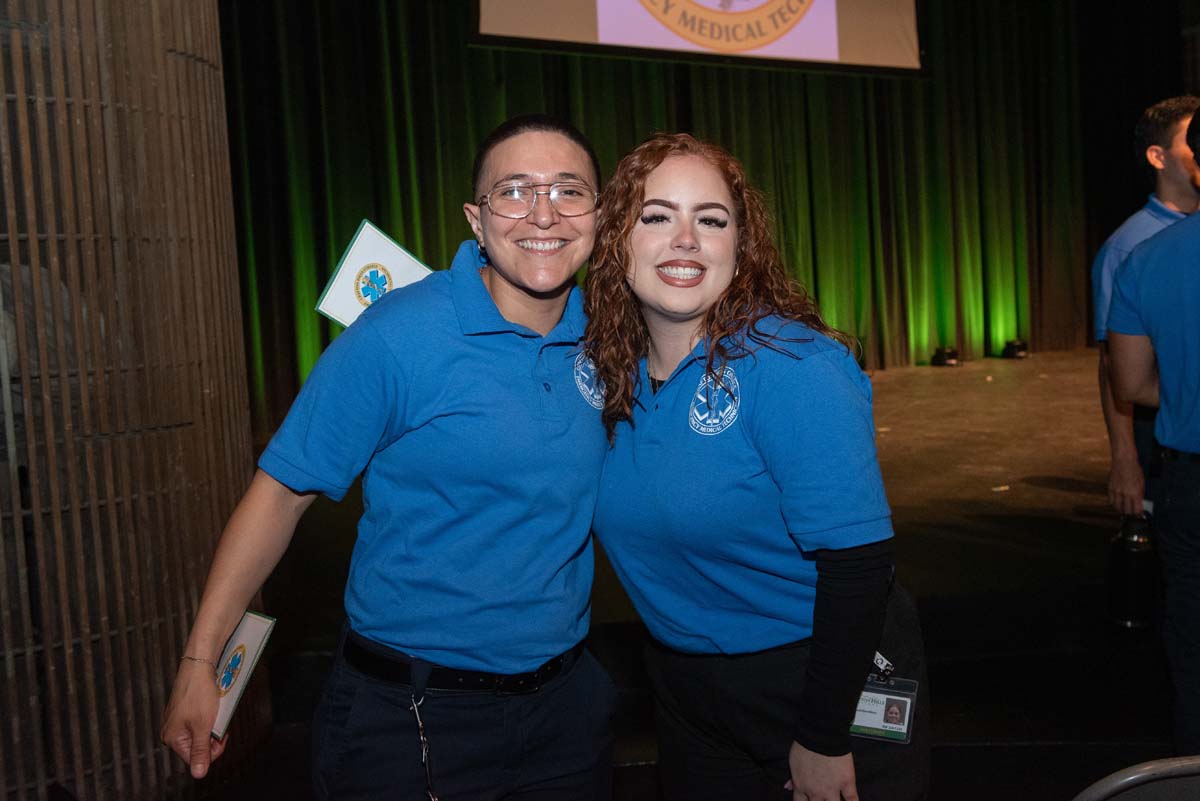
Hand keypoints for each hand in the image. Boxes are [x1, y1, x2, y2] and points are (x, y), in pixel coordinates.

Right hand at [161, 660, 225, 777]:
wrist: (200, 664)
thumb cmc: (199, 692)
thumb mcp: (203, 726)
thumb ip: (201, 751)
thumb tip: (199, 774)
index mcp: (172, 738)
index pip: (195, 758)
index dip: (213, 750)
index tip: (222, 736)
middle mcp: (171, 730)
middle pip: (198, 745)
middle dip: (213, 736)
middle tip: (220, 722)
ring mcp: (177, 718)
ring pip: (201, 731)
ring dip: (213, 725)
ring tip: (217, 712)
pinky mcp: (185, 708)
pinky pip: (200, 719)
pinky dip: (210, 715)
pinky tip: (214, 706)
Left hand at [784, 741, 857, 800]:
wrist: (820, 736)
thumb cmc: (805, 745)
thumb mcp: (793, 762)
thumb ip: (792, 777)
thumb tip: (788, 787)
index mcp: (801, 786)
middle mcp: (816, 792)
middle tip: (822, 798)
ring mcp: (832, 789)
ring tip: (834, 800)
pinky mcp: (847, 783)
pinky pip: (852, 799)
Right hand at [1107, 453, 1144, 516]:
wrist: (1124, 461)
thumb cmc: (1134, 470)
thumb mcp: (1142, 483)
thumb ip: (1140, 494)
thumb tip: (1139, 503)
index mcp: (1135, 493)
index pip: (1136, 510)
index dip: (1138, 515)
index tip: (1139, 516)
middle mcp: (1125, 494)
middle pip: (1126, 511)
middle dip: (1130, 514)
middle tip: (1132, 515)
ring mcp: (1117, 491)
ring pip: (1117, 507)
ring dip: (1121, 510)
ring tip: (1124, 509)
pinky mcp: (1110, 488)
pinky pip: (1111, 500)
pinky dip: (1114, 503)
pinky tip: (1117, 502)